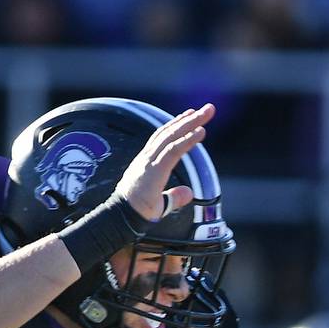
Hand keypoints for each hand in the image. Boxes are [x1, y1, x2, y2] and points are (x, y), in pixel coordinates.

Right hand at [115, 103, 215, 222]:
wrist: (122, 218)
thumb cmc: (138, 212)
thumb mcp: (160, 203)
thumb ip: (174, 197)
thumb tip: (189, 193)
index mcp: (146, 163)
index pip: (162, 138)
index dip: (176, 126)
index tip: (189, 115)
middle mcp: (147, 158)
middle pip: (169, 132)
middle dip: (189, 119)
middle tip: (207, 109)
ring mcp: (149, 162)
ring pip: (172, 137)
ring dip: (190, 123)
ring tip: (205, 114)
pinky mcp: (154, 169)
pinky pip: (173, 151)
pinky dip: (188, 140)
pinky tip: (201, 132)